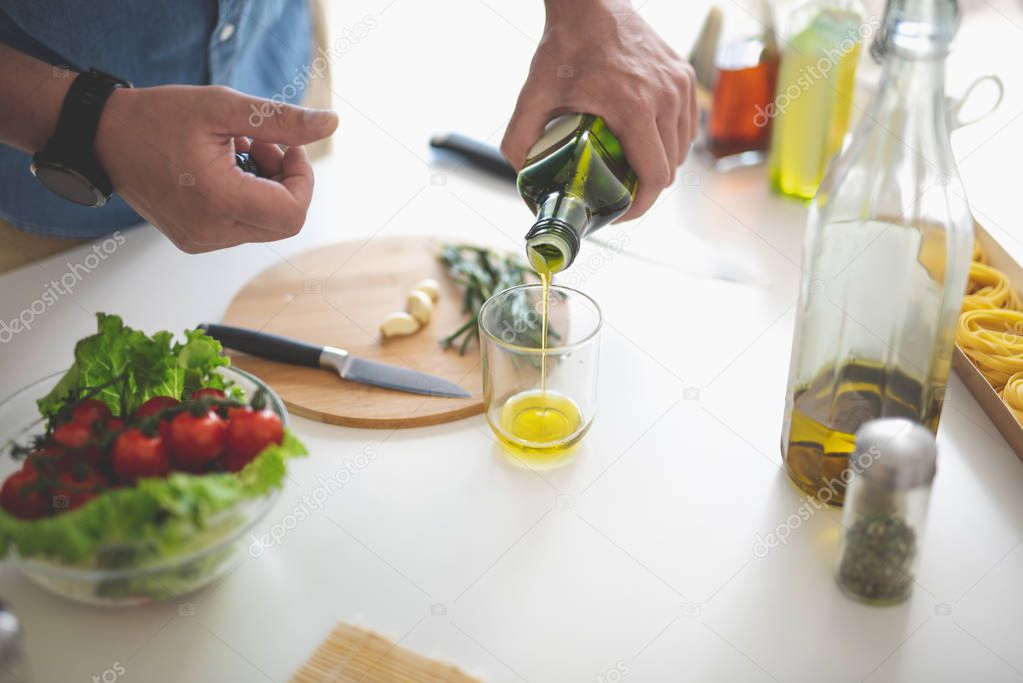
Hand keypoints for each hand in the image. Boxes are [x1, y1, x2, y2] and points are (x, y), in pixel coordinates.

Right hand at [95, 85, 337, 252]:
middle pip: (283, 222)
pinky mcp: (194, 241)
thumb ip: (281, 120)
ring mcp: (201, 241)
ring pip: (264, 226)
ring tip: (237, 151)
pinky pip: (241, 228)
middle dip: (284, 181)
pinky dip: (245, 199)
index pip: (293, 213)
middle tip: (260, 144)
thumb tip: (330, 124)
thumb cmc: (157, 117)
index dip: (302, 179)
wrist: (103, 137)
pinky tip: (223, 169)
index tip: (285, 145)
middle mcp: (210, 232)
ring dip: (265, 188)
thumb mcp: (223, 107)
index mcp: (218, 201)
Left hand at [501, 0, 696, 220]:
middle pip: (670, 168)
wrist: (590, 2)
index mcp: (634, 108)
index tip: (619, 213)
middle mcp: (665, 98)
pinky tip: (646, 143)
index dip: (640, 207)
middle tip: (618, 194)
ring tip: (631, 170)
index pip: (655, 177)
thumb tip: (521, 176)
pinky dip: (670, 142)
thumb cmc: (564, 47)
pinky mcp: (685, 76)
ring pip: (682, 149)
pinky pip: (687, 126)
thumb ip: (520, 137)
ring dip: (659, 166)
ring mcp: (680, 86)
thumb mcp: (533, 94)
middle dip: (645, 190)